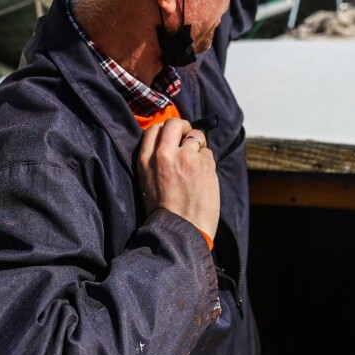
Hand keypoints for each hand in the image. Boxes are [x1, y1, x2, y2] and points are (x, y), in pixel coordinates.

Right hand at [136, 118, 219, 242]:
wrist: (182, 231)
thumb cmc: (165, 213)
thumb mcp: (147, 183)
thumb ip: (155, 161)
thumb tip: (171, 143)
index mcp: (146, 160)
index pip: (153, 129)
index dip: (165, 129)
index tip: (172, 136)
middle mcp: (164, 154)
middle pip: (174, 123)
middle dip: (184, 126)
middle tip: (188, 136)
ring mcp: (186, 157)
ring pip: (196, 135)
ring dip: (198, 146)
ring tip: (197, 165)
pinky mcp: (204, 163)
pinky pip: (208, 152)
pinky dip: (207, 161)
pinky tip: (203, 178)